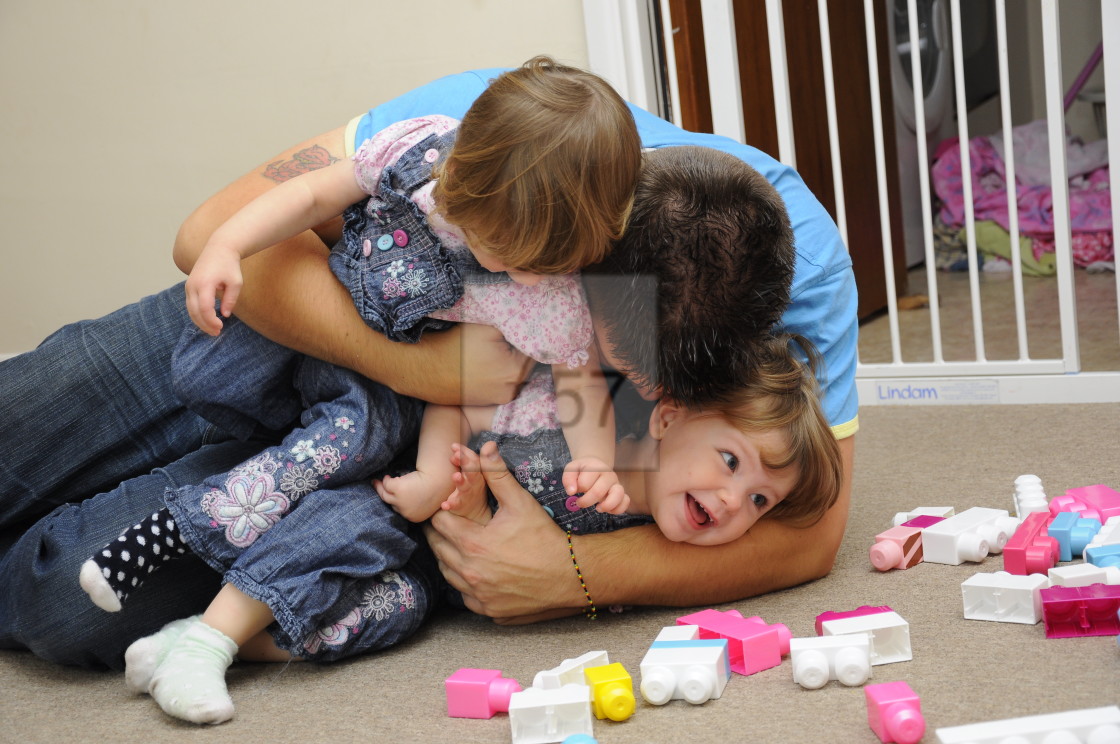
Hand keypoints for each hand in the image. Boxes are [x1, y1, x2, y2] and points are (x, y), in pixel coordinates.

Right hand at [184, 243, 243, 334]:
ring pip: (190, 309)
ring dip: (199, 321)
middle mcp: (193, 285)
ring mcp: (188, 286)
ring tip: (212, 330)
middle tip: (217, 333)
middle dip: (205, 324)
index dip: (211, 321)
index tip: (221, 327)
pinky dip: (197, 314)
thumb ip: (230, 299)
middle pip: (194, 311)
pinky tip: (207, 321)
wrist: (218, 249)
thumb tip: (225, 315)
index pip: (204, 308)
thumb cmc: (229, 265)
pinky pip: (190, 304)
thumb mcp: (236, 283)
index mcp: (204, 283)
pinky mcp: (189, 286)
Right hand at [372, 473, 443, 523]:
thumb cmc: (438, 487)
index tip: (391, 497)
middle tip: (377, 487)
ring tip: (376, 482)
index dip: (395, 503)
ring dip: (380, 488)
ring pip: (385, 495)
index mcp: (415, 517)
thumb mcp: (427, 501)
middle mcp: (406, 512)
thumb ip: (416, 503)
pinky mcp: (398, 489)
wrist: (441, 479)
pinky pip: (387, 485)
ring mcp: (400, 501)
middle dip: (384, 495)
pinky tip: (386, 477)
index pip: (401, 510)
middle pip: (390, 503)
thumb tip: (408, 497)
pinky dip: (385, 481)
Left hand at [423, 441, 578, 619]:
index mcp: (472, 544)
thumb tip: (484, 448)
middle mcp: (469, 573)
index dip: (442, 511)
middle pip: (437, 549)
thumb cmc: (545, 538)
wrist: (572, 576)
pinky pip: (465, 597)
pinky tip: (476, 572)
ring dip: (449, 559)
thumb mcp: (520, 502)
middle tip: (449, 524)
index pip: (439, 523)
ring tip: (459, 545)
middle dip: (441, 534)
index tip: (448, 507)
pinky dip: (465, 584)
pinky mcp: (489, 612)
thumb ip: (497, 475)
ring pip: (448, 574)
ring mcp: (478, 596)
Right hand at [456, 324, 534, 405]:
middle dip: (520, 351)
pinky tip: (487, 366)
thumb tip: (529, 326)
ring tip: (494, 353)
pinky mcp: (489, 402)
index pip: (536, 350)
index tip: (518, 330)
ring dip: (511, 364)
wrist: (426, 369)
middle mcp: (513, 389)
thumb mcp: (488, 328)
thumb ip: (514, 328)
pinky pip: (504, 384)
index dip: (528, 337)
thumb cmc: (456, 346)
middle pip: (527, 364)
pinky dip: (501, 375)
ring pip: (516, 375)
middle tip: (506, 339)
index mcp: (517, 370)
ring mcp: (501, 399)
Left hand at [563, 457, 629, 514]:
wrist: (596, 466)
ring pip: (619, 495)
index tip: (574, 489)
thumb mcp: (572, 469)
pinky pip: (626, 502)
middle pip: (598, 492)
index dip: (577, 489)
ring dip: (606, 505)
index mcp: (595, 467)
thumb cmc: (583, 470)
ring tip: (598, 508)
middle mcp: (608, 475)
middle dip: (586, 501)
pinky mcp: (622, 493)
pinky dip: (618, 509)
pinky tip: (607, 510)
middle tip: (579, 503)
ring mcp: (617, 484)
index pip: (585, 483)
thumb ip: (568, 478)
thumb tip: (571, 492)